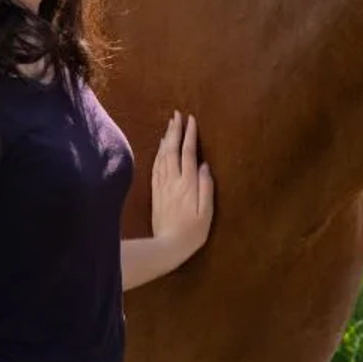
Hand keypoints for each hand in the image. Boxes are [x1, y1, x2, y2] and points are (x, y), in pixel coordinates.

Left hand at [151, 111, 213, 261]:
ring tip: (170, 126)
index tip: (191, 120)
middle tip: (177, 115)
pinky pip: (156, 167)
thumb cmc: (192, 232)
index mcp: (187, 184)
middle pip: (173, 150)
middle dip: (175, 131)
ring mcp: (162, 186)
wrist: (167, 246)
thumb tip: (204, 166)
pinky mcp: (156, 192)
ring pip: (162, 156)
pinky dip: (159, 153)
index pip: (188, 153)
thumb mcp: (207, 212)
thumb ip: (206, 187)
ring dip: (166, 139)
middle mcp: (173, 181)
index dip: (190, 135)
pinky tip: (161, 147)